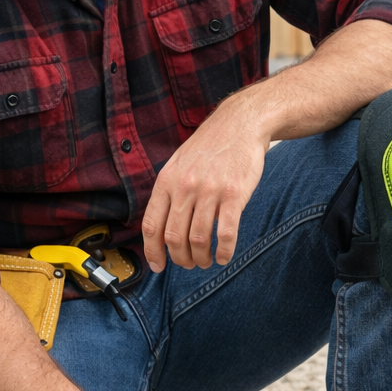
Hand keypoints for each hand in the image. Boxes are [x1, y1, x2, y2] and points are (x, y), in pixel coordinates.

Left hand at [142, 93, 268, 270]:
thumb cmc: (209, 146)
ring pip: (199, 240)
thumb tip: (159, 227)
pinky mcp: (234, 194)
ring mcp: (210, 191)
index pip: (151, 225)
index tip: (158, 266)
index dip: (152, 251)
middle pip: (174, 238)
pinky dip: (224, 252)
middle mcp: (185, 187)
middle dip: (180, 259)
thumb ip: (168, 192)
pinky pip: (226, 234)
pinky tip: (224, 256)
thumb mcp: (178, 163)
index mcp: (167, 181)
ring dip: (201, 259)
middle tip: (188, 264)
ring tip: (205, 261)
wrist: (239, 124)